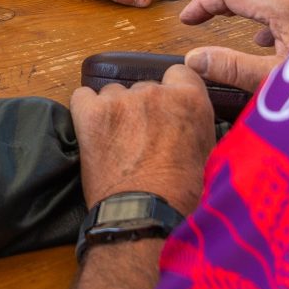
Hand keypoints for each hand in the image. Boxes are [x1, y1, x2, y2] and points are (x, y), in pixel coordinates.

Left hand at [71, 67, 214, 214]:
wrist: (143, 216)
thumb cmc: (178, 195)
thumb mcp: (205, 153)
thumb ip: (195, 125)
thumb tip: (185, 122)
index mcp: (189, 100)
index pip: (179, 73)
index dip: (172, 91)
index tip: (166, 109)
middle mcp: (155, 93)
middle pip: (144, 87)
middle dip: (142, 108)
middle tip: (141, 138)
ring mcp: (120, 101)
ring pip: (113, 93)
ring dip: (115, 112)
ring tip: (117, 142)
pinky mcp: (91, 113)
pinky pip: (82, 98)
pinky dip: (86, 111)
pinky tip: (93, 132)